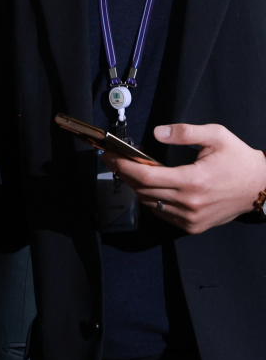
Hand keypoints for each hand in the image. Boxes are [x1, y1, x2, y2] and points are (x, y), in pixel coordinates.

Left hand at [105, 123, 265, 233]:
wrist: (261, 187)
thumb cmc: (239, 159)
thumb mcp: (216, 136)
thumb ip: (184, 132)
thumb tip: (156, 133)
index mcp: (193, 181)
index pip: (146, 177)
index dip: (123, 166)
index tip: (109, 155)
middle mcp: (190, 203)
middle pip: (143, 190)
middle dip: (124, 173)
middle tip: (114, 159)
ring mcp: (191, 218)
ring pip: (150, 203)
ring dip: (137, 187)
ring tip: (130, 170)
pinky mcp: (194, 226)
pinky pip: (162, 213)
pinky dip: (152, 200)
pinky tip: (150, 186)